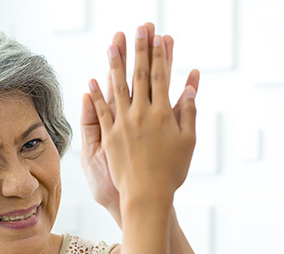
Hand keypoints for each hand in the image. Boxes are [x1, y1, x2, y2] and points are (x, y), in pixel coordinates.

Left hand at [81, 23, 198, 219]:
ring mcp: (124, 124)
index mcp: (164, 113)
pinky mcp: (110, 136)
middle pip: (140, 75)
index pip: (162, 76)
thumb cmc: (172, 171)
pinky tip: (92, 80)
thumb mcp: (187, 141)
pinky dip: (97, 95)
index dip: (161, 54)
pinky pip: (101, 111)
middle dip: (140, 49)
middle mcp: (142, 114)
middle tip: (139, 28)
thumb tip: (190, 86)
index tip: (160, 36)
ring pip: (118, 87)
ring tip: (112, 44)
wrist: (148, 195)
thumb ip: (188, 111)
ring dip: (115, 63)